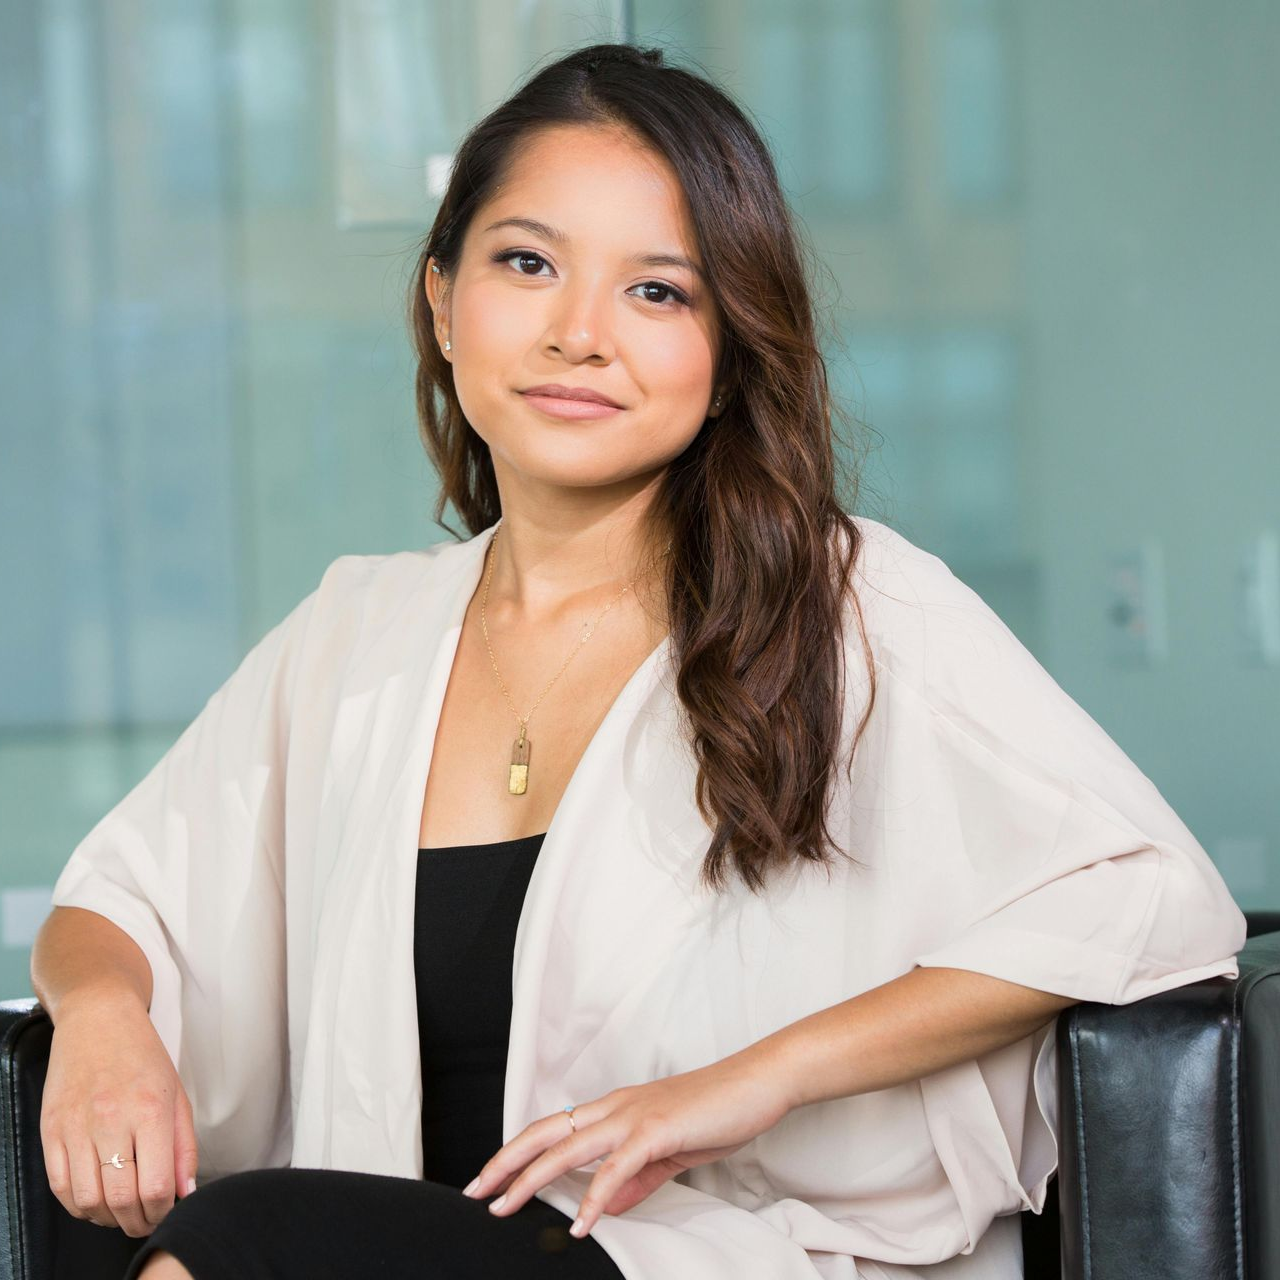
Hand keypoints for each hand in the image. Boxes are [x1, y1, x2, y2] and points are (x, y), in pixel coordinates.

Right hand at [41, 988, 198, 1236]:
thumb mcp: (177, 1094)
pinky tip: (95, 1200)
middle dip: (136, 1222)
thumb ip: (184, 1146)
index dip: (161, 1211)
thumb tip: (185, 1191)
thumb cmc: (142, 1054)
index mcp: (150, 1110)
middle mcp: (111, 1120)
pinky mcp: (51, 1130)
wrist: (97, 1018)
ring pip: (88, 1200)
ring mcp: (76, 1126)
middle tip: (144, 1221)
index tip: (165, 1212)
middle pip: (121, 1199)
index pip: (155, 1185)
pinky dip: (78, 1204)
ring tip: (121, 1212)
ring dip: (107, 1218)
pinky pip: (60, 1186)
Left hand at [461, 1050, 791, 1237]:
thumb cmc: (718, 1110)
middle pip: (545, 1133)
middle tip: (477, 1192)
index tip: (494, 1178)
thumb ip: (637, 1178)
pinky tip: (581, 1223)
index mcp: (616, 1109)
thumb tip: (608, 1206)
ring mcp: (634, 1116)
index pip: (555, 1129)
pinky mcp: (656, 1130)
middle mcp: (616, 1107)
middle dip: (506, 1162)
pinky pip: (616, 1168)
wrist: (757, 1082)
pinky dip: (594, 1198)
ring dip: (532, 1180)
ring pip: (568, 1148)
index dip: (520, 1152)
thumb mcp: (670, 1151)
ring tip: (507, 1208)